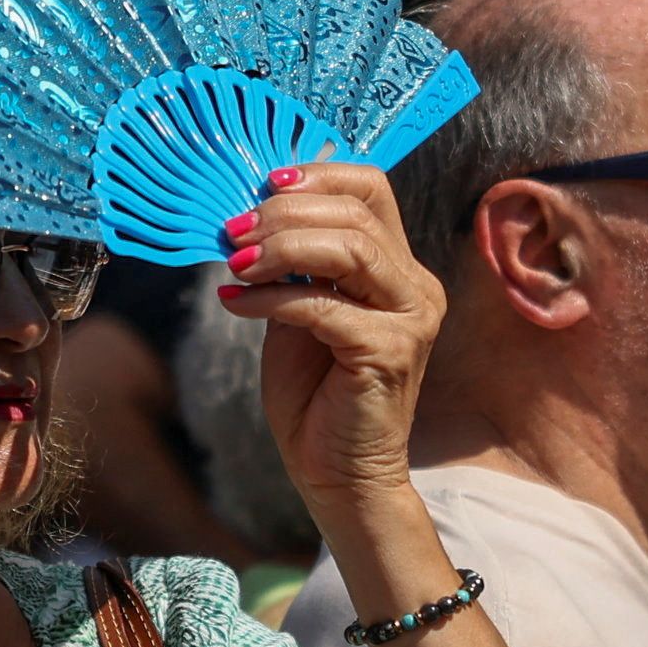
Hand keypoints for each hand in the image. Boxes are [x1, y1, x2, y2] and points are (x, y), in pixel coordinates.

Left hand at [216, 162, 444, 517]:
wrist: (334, 470)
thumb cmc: (313, 392)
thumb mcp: (298, 311)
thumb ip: (293, 264)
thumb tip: (256, 209)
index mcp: (397, 268)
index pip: (372, 189)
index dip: (317, 176)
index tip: (263, 186)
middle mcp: (414, 286)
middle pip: (356, 213)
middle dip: (284, 215)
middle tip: (233, 232)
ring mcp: (409, 318)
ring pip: (348, 249)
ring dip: (279, 249)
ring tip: (235, 265)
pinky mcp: (388, 351)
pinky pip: (322, 306)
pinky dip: (270, 299)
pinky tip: (235, 304)